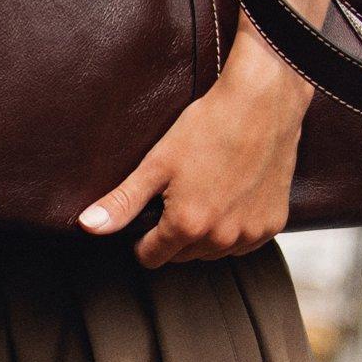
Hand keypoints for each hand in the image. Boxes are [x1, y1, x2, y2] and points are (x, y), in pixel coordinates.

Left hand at [79, 29, 310, 267]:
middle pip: (182, 256)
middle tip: (180, 193)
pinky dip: (236, 227)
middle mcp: (221, 238)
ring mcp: (250, 234)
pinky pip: (244, 242)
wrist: (263, 103)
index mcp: (187, 226)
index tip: (150, 212)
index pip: (151, 258)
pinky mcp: (274, 225)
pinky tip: (233, 195)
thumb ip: (122, 202)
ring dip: (207, 232)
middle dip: (175, 233)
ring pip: (214, 251)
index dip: (143, 237)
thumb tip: (88, 227)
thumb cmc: (209, 126)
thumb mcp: (157, 163)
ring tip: (208, 190)